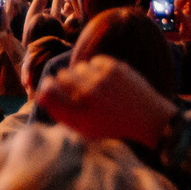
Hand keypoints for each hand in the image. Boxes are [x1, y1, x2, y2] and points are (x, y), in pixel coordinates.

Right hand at [35, 55, 177, 147]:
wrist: (149, 119)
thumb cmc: (114, 127)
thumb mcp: (85, 128)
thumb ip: (61, 112)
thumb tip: (41, 94)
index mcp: (78, 113)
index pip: (48, 90)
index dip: (47, 89)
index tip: (52, 91)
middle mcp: (88, 94)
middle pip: (61, 76)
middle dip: (66, 83)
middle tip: (78, 92)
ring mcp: (102, 79)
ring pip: (78, 67)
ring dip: (82, 75)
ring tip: (94, 87)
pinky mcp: (115, 68)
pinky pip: (94, 61)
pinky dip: (97, 69)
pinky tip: (105, 81)